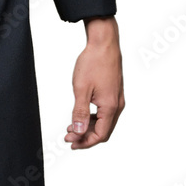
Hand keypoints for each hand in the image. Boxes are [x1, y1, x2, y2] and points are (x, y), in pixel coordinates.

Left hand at [65, 15, 124, 148]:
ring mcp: (117, 99)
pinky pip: (106, 112)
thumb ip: (79, 112)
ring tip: (72, 127)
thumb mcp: (81, 89)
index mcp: (110, 107)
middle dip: (86, 136)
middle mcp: (117, 105)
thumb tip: (78, 131)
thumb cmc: (93, 63)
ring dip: (89, 127)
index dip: (84, 142)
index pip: (100, 135)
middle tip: (68, 137)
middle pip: (103, 131)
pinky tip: (82, 115)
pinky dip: (94, 118)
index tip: (70, 142)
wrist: (104, 44)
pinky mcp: (114, 93)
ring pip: (105, 122)